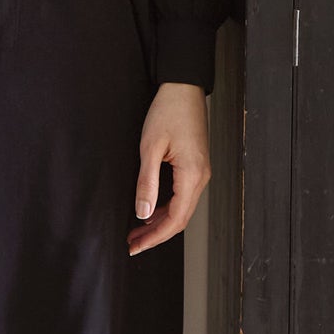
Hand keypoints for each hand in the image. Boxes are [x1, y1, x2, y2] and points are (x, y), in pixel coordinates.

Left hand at [128, 82, 209, 254]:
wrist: (183, 87)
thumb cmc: (168, 110)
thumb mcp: (150, 147)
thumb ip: (147, 182)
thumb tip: (142, 212)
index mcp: (192, 174)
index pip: (175, 219)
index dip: (155, 237)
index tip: (136, 245)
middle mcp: (201, 177)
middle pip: (180, 219)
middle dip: (156, 234)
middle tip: (133, 243)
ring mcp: (200, 172)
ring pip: (182, 209)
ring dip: (160, 223)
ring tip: (138, 231)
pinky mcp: (196, 166)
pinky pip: (183, 196)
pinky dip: (166, 209)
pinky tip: (150, 212)